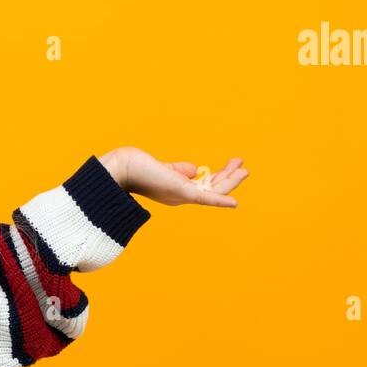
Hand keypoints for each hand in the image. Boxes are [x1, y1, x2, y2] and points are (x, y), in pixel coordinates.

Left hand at [99, 146, 247, 207]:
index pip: (204, 186)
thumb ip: (180, 170)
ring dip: (230, 182)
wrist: (121, 168)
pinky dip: (220, 201)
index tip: (233, 163)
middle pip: (212, 189)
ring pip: (213, 192)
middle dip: (229, 178)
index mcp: (178, 190)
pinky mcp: (181, 192)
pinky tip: (234, 202)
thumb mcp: (165, 169)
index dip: (220, 176)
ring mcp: (181, 195)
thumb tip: (194, 169)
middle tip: (244, 166)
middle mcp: (181, 196)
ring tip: (245, 170)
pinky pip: (204, 198)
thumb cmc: (137, 166)